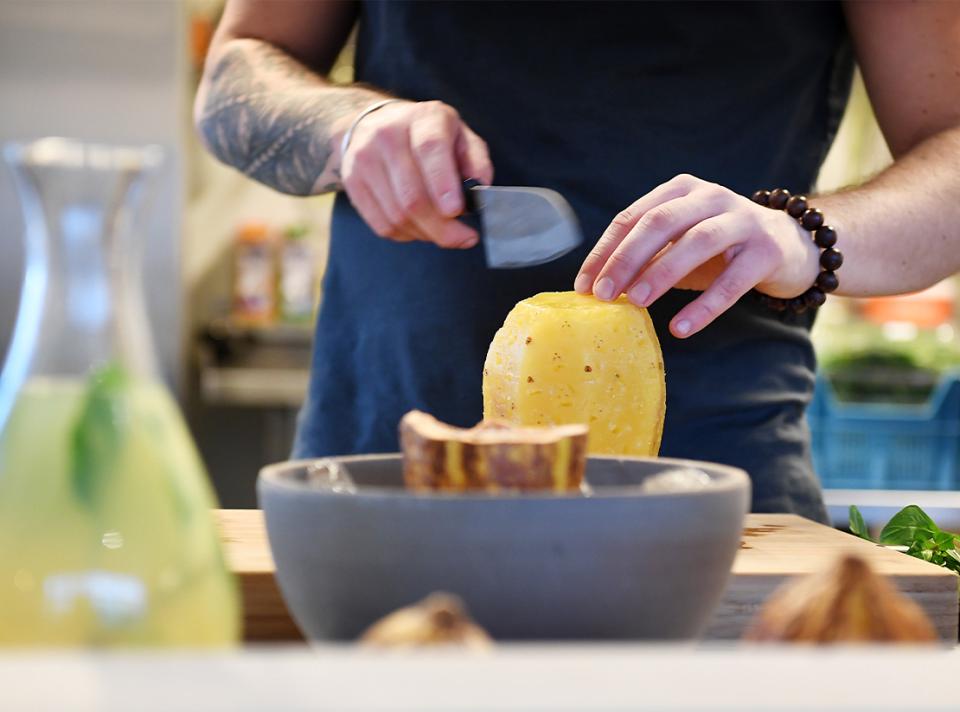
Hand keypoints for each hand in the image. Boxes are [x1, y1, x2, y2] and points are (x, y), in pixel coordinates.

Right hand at [338, 100, 493, 247]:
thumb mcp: (461, 137)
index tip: (456, 212)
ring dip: (426, 233)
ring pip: (397, 216)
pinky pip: (382, 225)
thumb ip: (476, 163)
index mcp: (424, 118)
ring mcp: (365, 159)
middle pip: (413, 196)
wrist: (376, 124)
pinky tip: (420, 227)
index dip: (443, 184)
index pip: (430, 150)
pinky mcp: (352, 182)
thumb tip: (481, 192)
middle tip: (463, 239)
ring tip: (442, 231)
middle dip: (442, 227)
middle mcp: (388, 134)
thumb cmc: (430, 136)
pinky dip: (406, 235)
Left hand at [574, 174, 819, 337]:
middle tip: (602, 294)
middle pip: (660, 223)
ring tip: (634, 304)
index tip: (583, 285)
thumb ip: (646, 258)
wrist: (792, 245)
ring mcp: (742, 221)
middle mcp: (711, 198)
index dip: (605, 251)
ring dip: (660, 274)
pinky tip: (681, 328)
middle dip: (625, 260)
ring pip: (696, 243)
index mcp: (681, 191)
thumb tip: (597, 289)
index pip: (633, 217)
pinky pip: (732, 281)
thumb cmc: (721, 248)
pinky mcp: (767, 252)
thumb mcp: (679, 245)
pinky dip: (704, 307)